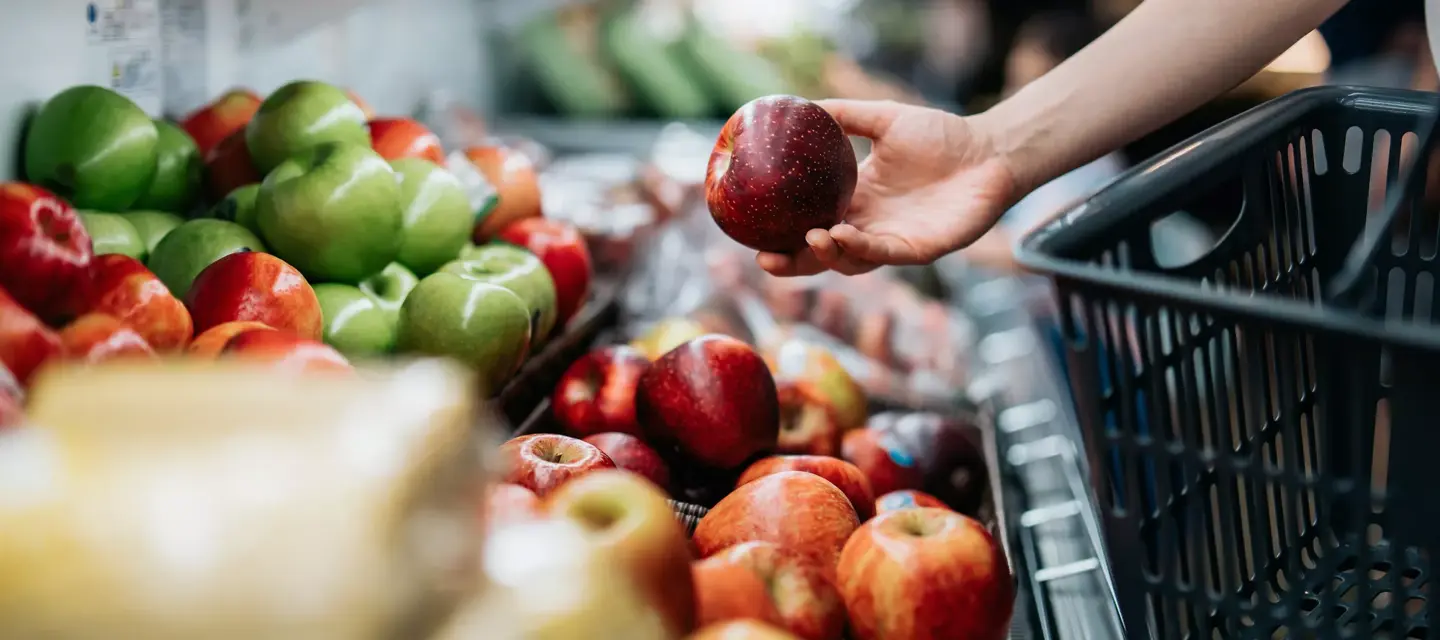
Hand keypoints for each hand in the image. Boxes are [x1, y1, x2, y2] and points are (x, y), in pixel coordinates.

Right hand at [757, 100, 1020, 275]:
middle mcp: (869, 226)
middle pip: (821, 255)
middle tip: (764, 260)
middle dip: (792, 263)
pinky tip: (841, 233)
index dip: (782, 234)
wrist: (989, 150)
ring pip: (849, 261)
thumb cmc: (941, 136)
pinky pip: (883, 254)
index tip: (751, 232)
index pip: (809, 225)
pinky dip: (859, 248)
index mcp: (856, 201)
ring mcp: (893, 241)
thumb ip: (844, 115)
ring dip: (826, 254)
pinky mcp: (919, 250)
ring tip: (811, 236)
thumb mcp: (883, 119)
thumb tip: (800, 105)